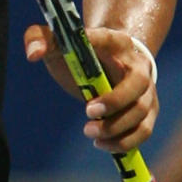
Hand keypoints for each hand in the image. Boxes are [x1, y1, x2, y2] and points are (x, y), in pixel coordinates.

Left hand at [24, 22, 158, 153]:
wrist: (107, 63)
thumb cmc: (80, 53)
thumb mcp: (58, 43)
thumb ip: (39, 38)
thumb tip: (32, 53)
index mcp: (114, 41)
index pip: (108, 39)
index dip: (97, 49)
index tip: (77, 65)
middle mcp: (137, 64)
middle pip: (137, 84)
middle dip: (114, 102)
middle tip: (87, 112)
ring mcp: (147, 89)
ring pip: (141, 111)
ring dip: (116, 128)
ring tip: (88, 132)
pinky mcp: (148, 111)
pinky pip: (144, 130)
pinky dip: (124, 142)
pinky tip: (102, 143)